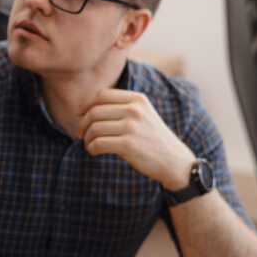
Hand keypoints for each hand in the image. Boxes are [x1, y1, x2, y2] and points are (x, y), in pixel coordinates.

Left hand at [78, 88, 194, 189]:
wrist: (174, 161)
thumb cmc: (152, 138)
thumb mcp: (143, 114)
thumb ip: (121, 107)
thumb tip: (85, 110)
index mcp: (137, 99)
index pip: (101, 95)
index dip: (87, 106)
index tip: (83, 117)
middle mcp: (135, 110)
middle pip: (94, 112)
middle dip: (83, 124)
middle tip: (82, 134)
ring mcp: (132, 127)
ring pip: (94, 128)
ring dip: (87, 138)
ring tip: (89, 144)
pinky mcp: (128, 145)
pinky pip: (98, 143)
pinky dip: (91, 148)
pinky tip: (94, 151)